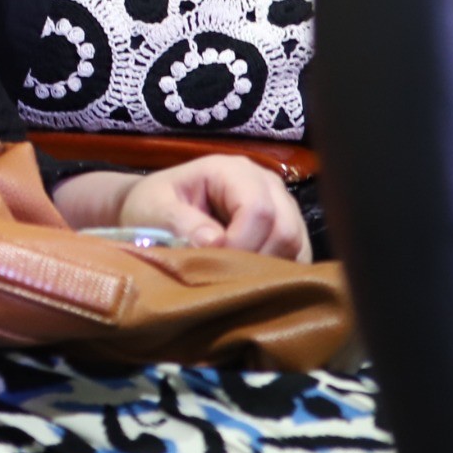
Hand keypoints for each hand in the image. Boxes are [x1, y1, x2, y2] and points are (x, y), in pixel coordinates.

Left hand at [50, 157, 308, 261]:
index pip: (258, 209)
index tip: (212, 264)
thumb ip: (180, 222)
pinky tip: (248, 281)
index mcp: (232, 170)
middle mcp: (266, 183)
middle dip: (255, 261)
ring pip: (296, 246)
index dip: (240, 244)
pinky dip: (279, 276)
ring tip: (231, 279)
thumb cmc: (153, 206)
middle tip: (222, 278)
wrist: (158, 212)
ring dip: (267, 271)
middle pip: (285, 229)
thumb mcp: (153, 210)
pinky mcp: (287, 231)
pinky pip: (299, 258)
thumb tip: (214, 243)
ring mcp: (282, 207)